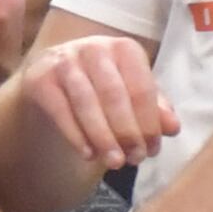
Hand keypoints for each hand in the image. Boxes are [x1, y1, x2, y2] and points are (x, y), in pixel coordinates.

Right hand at [4, 33, 175, 179]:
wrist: (52, 77)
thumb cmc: (100, 86)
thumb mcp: (130, 93)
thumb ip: (153, 109)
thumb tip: (173, 128)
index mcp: (124, 49)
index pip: (141, 87)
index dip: (149, 122)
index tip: (152, 151)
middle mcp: (94, 48)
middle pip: (114, 95)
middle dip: (127, 131)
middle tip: (134, 160)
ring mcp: (64, 61)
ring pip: (86, 103)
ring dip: (103, 136)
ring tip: (114, 163)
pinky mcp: (39, 79)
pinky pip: (59, 110)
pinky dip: (75, 134)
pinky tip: (88, 155)